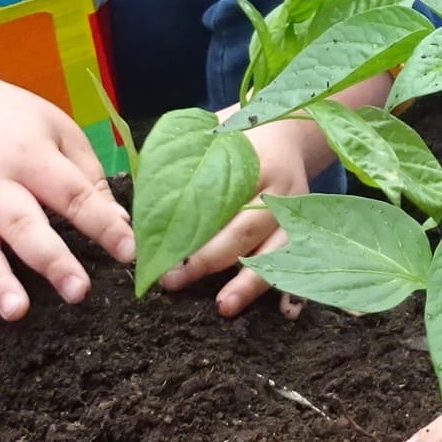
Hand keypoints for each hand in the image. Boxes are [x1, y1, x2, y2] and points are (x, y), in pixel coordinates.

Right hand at [0, 46, 135, 323]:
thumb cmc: (15, 121)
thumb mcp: (58, 130)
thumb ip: (87, 176)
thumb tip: (120, 223)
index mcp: (29, 156)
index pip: (70, 194)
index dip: (102, 224)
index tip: (130, 253)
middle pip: (22, 224)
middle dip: (51, 260)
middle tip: (78, 292)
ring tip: (16, 311)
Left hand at [153, 70, 390, 316]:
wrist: (289, 127)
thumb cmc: (232, 137)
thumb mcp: (204, 136)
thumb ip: (178, 166)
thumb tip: (138, 215)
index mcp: (250, 160)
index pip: (217, 197)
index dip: (188, 227)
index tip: (159, 252)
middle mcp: (277, 188)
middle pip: (245, 229)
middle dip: (208, 259)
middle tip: (173, 281)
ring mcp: (296, 210)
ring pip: (276, 251)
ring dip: (250, 282)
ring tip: (224, 307)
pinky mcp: (304, 227)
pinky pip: (302, 261)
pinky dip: (297, 289)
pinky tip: (286, 313)